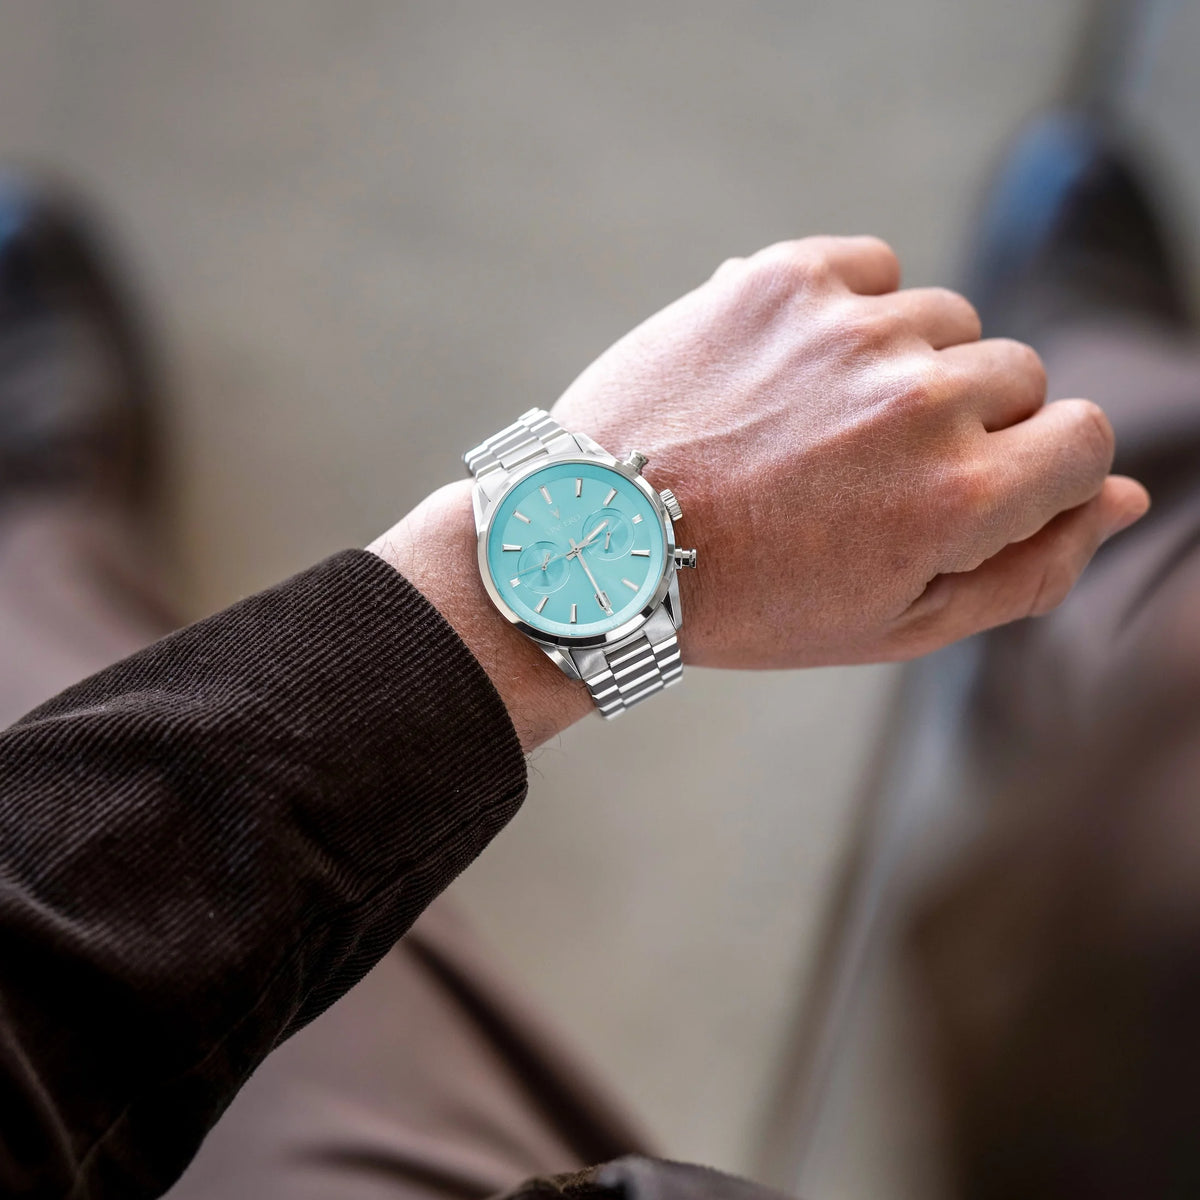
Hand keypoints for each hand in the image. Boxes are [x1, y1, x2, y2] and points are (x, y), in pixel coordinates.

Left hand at [551, 236, 1148, 666]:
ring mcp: (848, 330)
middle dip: (967, 424)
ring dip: (907, 368)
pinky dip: (854, 313)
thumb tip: (1127, 499)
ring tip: (818, 428)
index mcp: (958, 498)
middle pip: (1018, 375)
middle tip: (867, 474)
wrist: (599, 544)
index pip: (1084, 438)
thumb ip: (1029, 567)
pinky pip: (875, 269)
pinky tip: (797, 371)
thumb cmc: (752, 600)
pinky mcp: (781, 280)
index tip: (971, 488)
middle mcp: (919, 401)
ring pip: (946, 321)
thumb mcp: (897, 624)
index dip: (1035, 469)